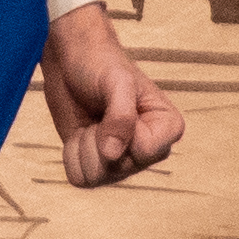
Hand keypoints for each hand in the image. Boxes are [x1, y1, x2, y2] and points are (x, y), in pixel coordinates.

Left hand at [41, 3, 180, 187]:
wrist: (71, 59)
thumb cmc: (101, 63)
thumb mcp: (117, 82)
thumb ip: (120, 116)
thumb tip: (113, 155)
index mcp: (167, 128)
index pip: (145, 153)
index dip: (123, 134)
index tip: (118, 107)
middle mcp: (149, 150)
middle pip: (118, 171)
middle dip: (98, 141)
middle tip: (99, 113)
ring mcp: (121, 159)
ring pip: (96, 178)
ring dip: (83, 148)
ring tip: (90, 122)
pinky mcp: (95, 161)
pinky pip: (78, 177)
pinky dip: (71, 154)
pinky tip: (79, 131)